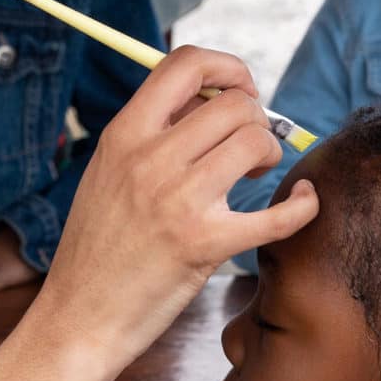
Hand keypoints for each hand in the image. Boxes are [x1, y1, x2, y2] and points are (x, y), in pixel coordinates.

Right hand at [32, 46, 319, 369]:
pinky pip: (277, 213)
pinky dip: (303, 205)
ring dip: (270, 153)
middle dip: (256, 118)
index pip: (185, 64)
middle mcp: (150, 160)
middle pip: (233, 104)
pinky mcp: (204, 246)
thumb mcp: (108, 173)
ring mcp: (178, 201)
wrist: (77, 316)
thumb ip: (152, 132)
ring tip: (255, 176)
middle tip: (249, 148)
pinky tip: (303, 202)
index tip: (240, 90)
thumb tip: (211, 96)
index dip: (227, 67)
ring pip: (255, 141)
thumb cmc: (97, 247)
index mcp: (124, 135)